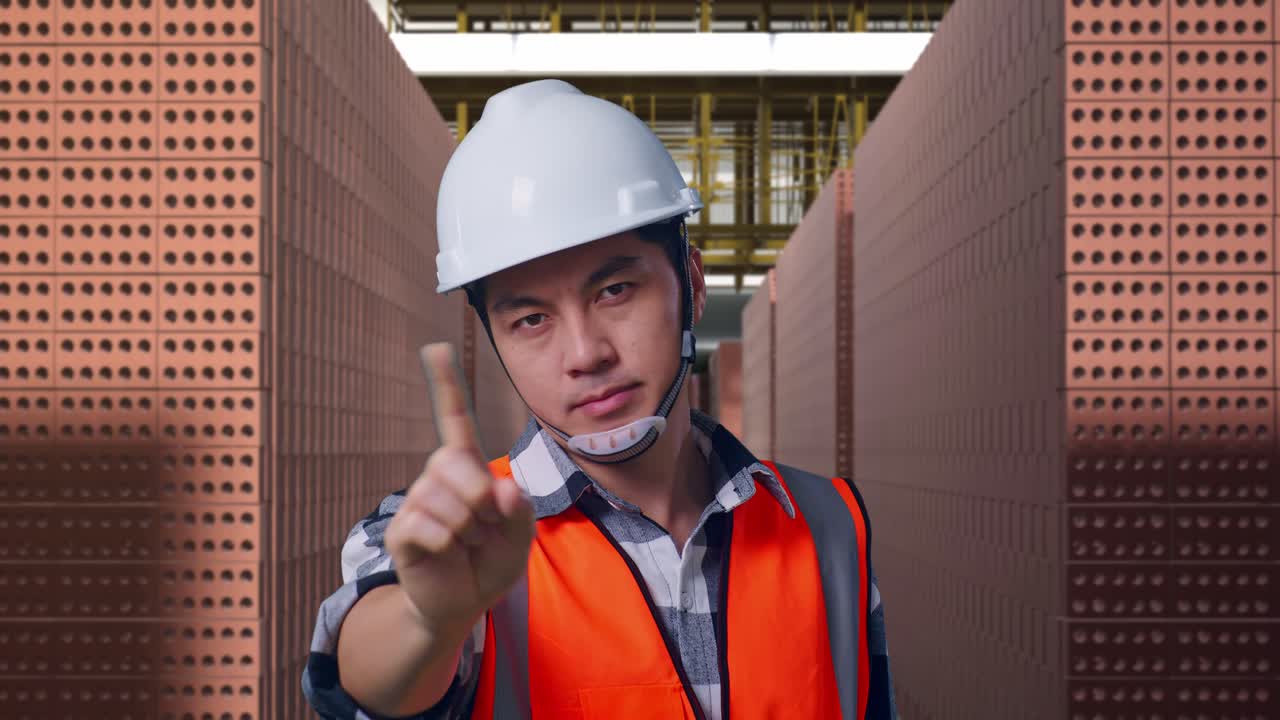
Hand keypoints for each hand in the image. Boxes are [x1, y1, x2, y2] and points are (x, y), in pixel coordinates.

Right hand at [385, 342, 535, 633]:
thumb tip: (503, 491)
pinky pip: (428, 527)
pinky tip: (446, 554)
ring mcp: (416, 502)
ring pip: (446, 502)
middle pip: (456, 463)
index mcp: (468, 468)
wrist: (462, 604)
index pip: (455, 421)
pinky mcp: (401, 531)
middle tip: (483, 527)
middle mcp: (437, 477)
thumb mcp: (520, 537)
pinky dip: (447, 545)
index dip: (446, 386)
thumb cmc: (490, 561)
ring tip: (465, 544)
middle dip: (480, 499)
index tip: (436, 349)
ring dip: (467, 531)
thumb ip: (520, 513)